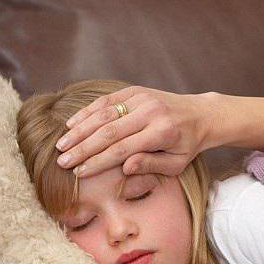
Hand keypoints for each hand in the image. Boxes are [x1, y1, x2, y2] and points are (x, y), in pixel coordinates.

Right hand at [55, 86, 223, 177]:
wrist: (201, 114)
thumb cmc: (187, 145)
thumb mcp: (176, 163)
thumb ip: (151, 166)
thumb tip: (124, 167)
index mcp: (163, 133)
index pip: (123, 149)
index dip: (98, 162)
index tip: (79, 172)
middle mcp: (152, 112)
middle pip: (109, 132)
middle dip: (83, 148)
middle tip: (62, 161)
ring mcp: (143, 98)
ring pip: (105, 114)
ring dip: (80, 130)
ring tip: (61, 145)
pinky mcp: (136, 90)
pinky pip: (108, 100)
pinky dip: (88, 112)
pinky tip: (72, 124)